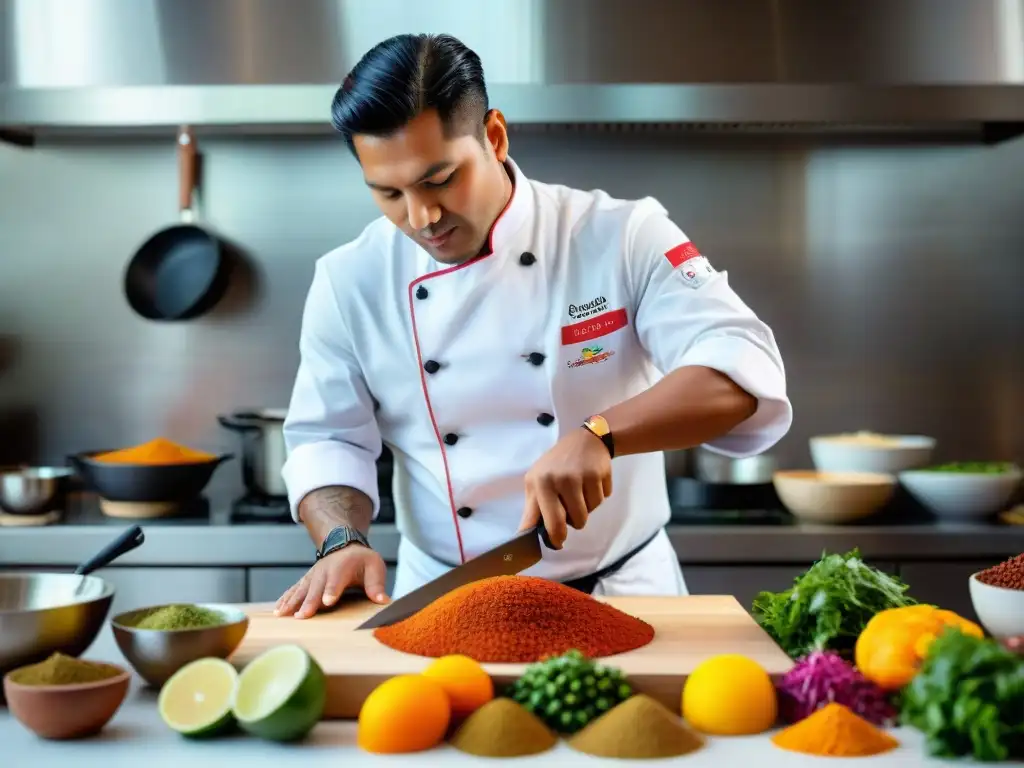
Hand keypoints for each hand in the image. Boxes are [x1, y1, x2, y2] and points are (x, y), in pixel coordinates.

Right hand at [274, 544, 389, 618]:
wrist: (345, 545)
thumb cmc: (362, 560)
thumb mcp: (374, 567)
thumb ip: (376, 584)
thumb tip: (382, 601)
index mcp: (342, 567)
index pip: (336, 580)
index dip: (331, 591)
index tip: (327, 602)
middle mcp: (324, 571)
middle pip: (315, 588)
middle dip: (308, 602)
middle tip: (302, 616)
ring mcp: (313, 575)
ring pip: (301, 589)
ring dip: (292, 602)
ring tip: (282, 615)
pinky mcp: (306, 580)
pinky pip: (294, 590)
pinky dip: (285, 599)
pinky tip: (277, 611)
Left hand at [517, 428, 612, 548]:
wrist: (585, 440)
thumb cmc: (556, 465)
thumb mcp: (537, 482)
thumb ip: (532, 509)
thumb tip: (524, 535)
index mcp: (541, 483)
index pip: (551, 521)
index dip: (556, 538)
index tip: (557, 543)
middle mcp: (561, 479)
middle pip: (575, 521)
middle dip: (574, 524)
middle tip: (572, 518)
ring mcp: (582, 476)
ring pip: (589, 513)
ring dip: (586, 509)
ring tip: (580, 492)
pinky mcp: (600, 474)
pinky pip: (602, 500)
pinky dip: (597, 497)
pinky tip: (591, 483)